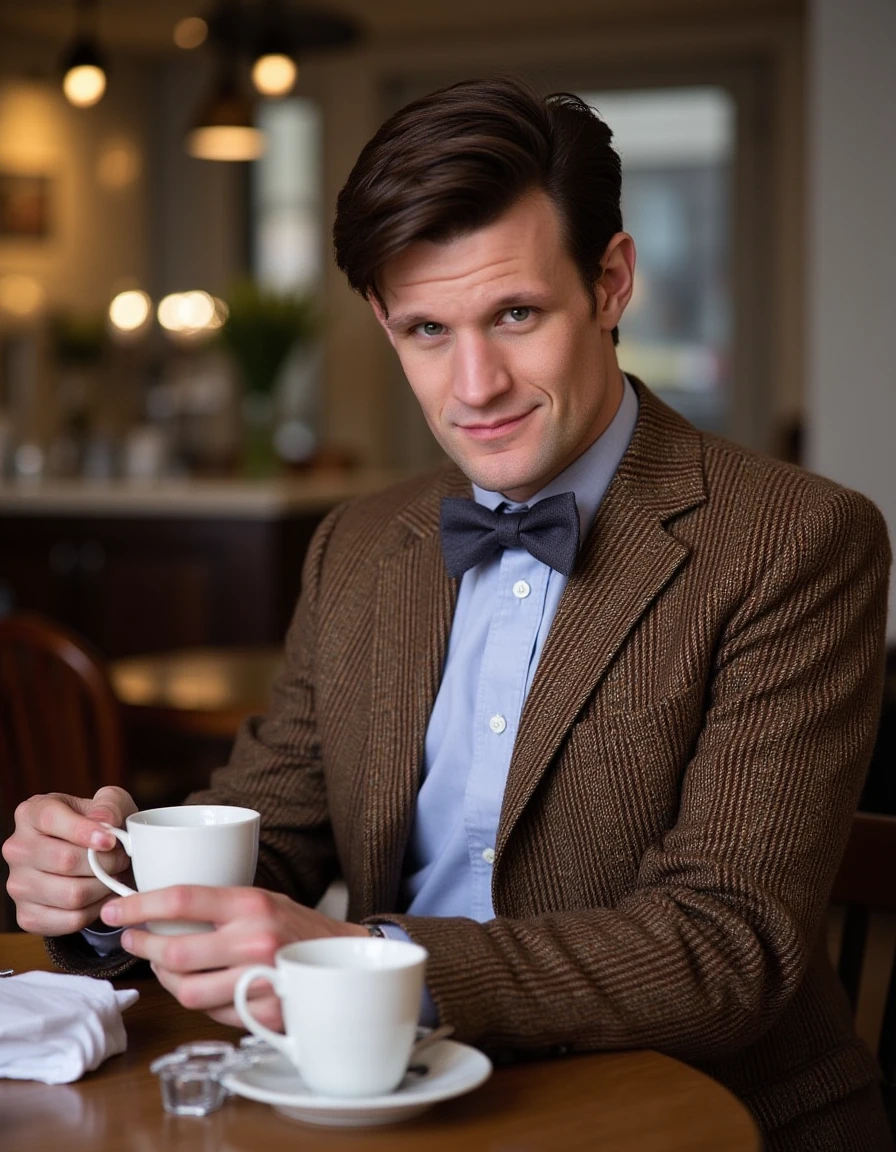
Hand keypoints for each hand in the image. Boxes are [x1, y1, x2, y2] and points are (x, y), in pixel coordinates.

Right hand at [2, 787, 136, 935]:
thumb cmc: (100, 826)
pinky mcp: (27, 915)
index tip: (110, 840)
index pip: (50, 819)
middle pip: (65, 861)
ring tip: (115, 875)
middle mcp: (17, 849)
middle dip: (105, 862)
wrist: (91, 858)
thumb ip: (110, 804)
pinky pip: (70, 919)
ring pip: (71, 894)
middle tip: (122, 859)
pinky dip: (96, 910)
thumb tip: (103, 821)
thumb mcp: (110, 803)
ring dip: (104, 887)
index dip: (84, 831)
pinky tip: (103, 895)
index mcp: (31, 813)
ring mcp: (18, 884)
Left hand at [100, 885, 368, 1027]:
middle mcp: (255, 939)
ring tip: (163, 966)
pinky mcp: (265, 1012)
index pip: (182, 898)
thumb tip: (159, 908)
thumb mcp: (262, 899)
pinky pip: (213, 1013)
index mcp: (251, 903)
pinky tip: (202, 985)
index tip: (114, 909)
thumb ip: (219, 904)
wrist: (348, 956)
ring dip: (166, 980)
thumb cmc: (297, 926)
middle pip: (175, 950)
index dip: (140, 905)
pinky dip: (200, 1001)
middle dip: (143, 947)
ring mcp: (260, 979)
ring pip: (188, 990)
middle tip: (132, 940)